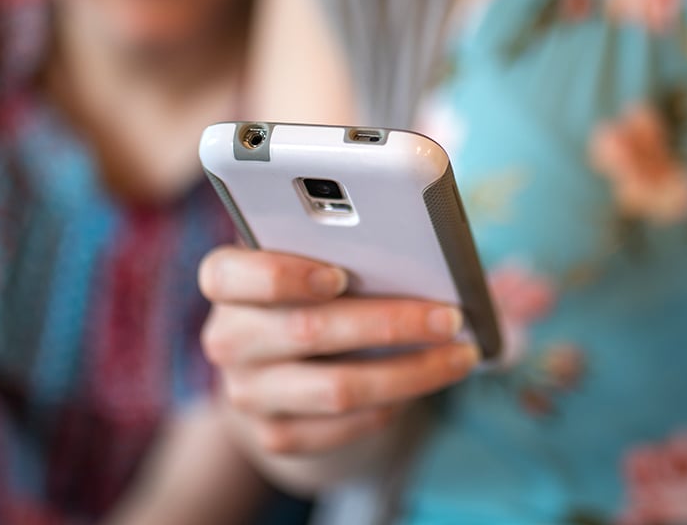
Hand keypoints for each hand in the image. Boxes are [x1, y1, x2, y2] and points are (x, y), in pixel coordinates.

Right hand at [197, 246, 479, 456]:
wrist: (288, 367)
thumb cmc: (316, 294)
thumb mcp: (316, 261)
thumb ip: (349, 249)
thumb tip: (430, 257)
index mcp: (227, 281)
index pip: (227, 275)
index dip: (281, 275)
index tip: (339, 275)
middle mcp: (227, 339)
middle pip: (306, 331)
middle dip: (389, 322)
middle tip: (450, 316)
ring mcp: (247, 394)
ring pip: (336, 388)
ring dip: (410, 372)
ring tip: (459, 355)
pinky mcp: (276, 436)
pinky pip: (343, 426)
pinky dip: (394, 403)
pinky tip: (428, 382)